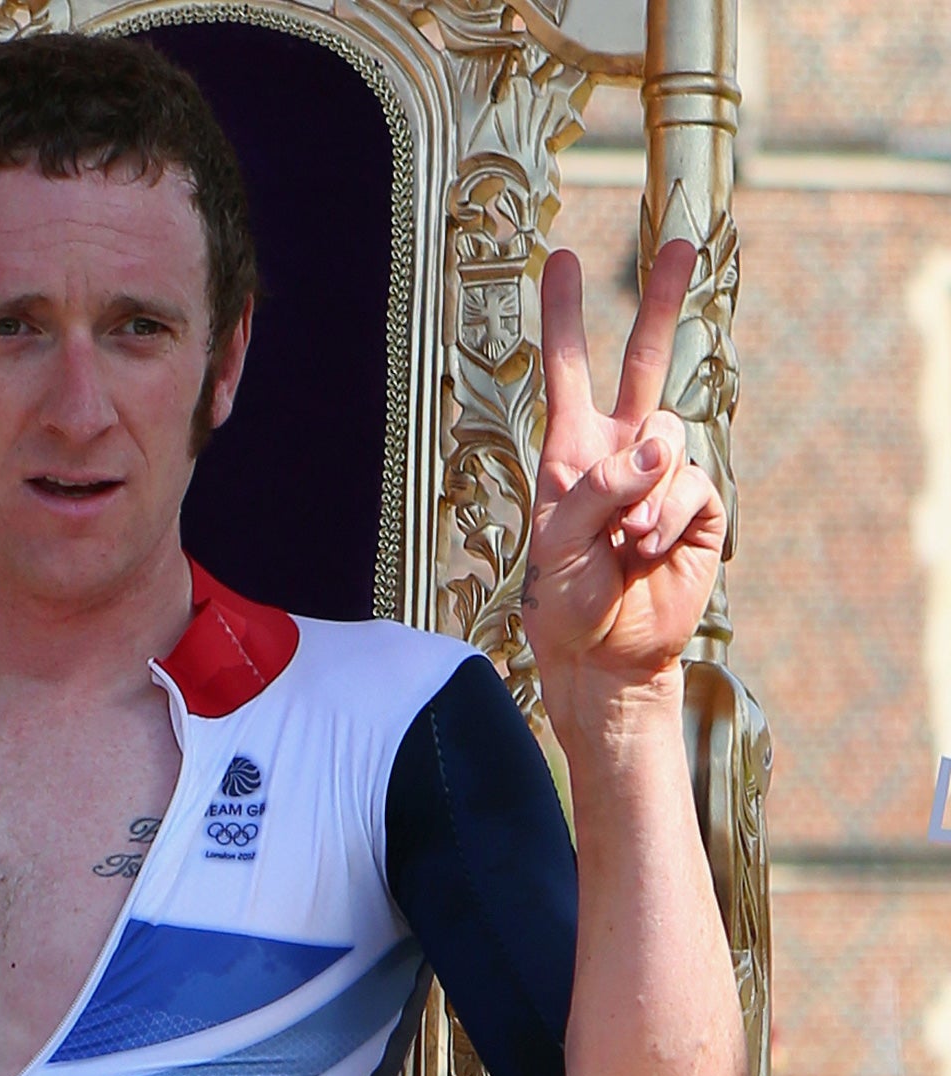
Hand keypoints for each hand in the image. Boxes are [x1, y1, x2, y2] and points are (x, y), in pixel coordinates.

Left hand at [521, 241, 724, 704]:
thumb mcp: (556, 542)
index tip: (563, 260)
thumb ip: (599, 488)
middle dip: (662, 301)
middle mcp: (619, 450)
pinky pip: (691, 484)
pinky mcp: (697, 504)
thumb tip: (658, 446)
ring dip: (644, 491)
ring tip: (622, 542)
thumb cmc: (565, 599)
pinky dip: (665, 517)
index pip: (567, 370)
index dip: (565, 317)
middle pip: (645, 361)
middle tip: (680, 244)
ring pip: (669, 435)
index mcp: (571, 449)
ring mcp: (662, 474)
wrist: (606, 652)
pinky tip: (646, 551)